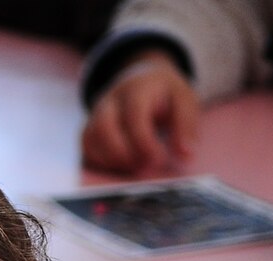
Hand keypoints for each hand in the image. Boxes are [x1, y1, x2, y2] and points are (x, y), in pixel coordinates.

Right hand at [81, 54, 198, 174]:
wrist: (143, 79)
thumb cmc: (166, 95)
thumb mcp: (184, 101)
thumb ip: (186, 125)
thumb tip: (185, 154)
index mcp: (137, 89)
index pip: (134, 115)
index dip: (144, 142)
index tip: (159, 160)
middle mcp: (111, 100)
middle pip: (105, 127)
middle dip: (124, 154)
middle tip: (144, 167)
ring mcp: (97, 115)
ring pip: (91, 139)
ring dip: (111, 161)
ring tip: (133, 169)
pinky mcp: (91, 130)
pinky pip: (86, 149)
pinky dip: (100, 164)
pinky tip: (120, 169)